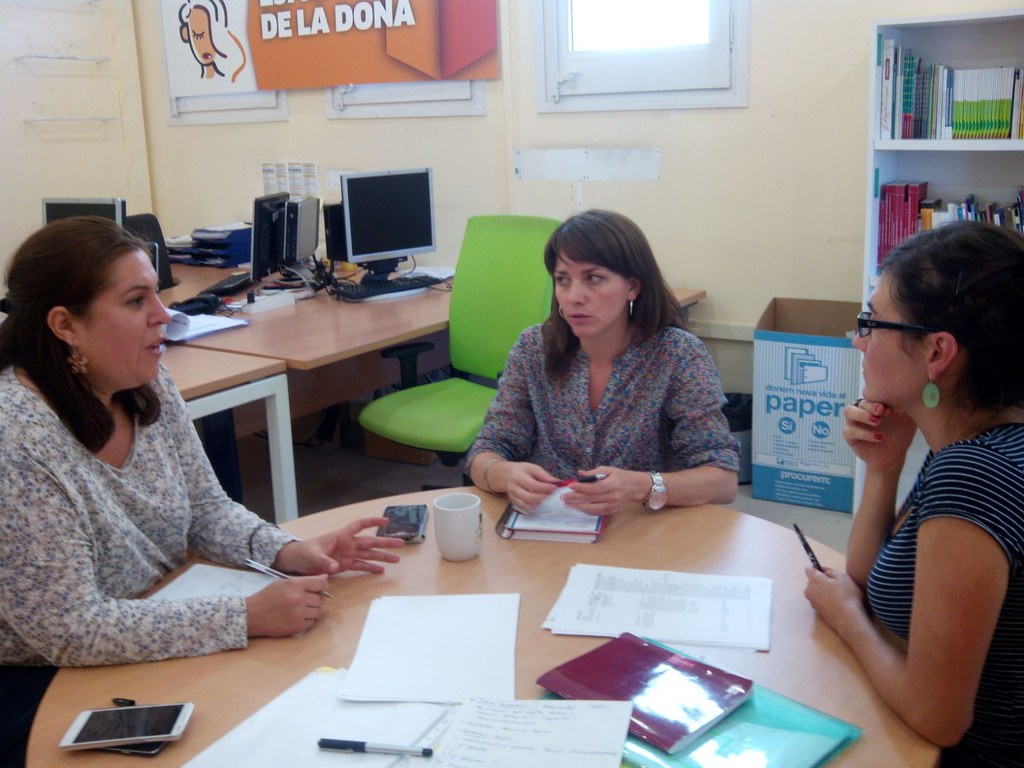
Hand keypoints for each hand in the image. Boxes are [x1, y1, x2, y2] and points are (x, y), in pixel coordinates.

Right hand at [245, 576, 328, 636]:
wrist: (252, 615)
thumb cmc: (268, 596)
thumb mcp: (284, 583)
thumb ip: (305, 580)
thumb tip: (325, 578)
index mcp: (295, 585)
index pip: (321, 584)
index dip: (322, 586)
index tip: (319, 588)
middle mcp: (298, 599)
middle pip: (320, 599)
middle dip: (315, 599)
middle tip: (304, 600)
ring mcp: (298, 614)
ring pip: (318, 611)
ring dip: (312, 610)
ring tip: (300, 609)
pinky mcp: (296, 627)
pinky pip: (311, 622)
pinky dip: (307, 620)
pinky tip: (297, 616)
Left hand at [272, 517, 403, 575]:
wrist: (294, 562)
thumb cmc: (302, 553)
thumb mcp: (312, 556)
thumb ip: (324, 562)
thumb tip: (335, 568)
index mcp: (340, 536)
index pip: (359, 525)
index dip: (373, 522)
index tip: (386, 521)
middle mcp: (347, 544)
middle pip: (370, 541)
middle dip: (385, 542)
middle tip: (401, 544)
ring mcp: (347, 555)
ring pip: (369, 554)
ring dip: (382, 557)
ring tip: (397, 559)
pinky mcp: (344, 565)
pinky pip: (361, 565)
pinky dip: (371, 568)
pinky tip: (381, 571)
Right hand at [496, 462, 559, 511]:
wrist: (503, 474)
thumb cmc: (520, 470)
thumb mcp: (531, 467)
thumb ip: (544, 475)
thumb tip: (557, 482)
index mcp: (519, 476)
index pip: (534, 485)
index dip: (546, 488)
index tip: (555, 487)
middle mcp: (514, 488)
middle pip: (530, 498)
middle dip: (543, 497)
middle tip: (551, 495)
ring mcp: (512, 496)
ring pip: (527, 505)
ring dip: (539, 503)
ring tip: (545, 498)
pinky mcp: (513, 502)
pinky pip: (524, 508)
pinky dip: (533, 507)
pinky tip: (539, 502)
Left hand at [559, 467, 632, 515]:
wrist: (634, 487)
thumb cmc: (619, 476)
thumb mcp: (608, 469)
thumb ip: (593, 472)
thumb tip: (580, 473)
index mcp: (612, 484)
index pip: (594, 487)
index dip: (581, 487)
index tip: (570, 485)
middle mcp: (613, 496)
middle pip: (591, 498)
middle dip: (576, 498)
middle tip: (564, 497)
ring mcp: (612, 505)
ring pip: (593, 508)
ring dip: (579, 506)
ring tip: (568, 504)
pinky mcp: (611, 510)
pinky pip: (597, 512)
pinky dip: (586, 510)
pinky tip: (578, 507)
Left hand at [802, 565, 866, 635]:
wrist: (848, 619)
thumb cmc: (846, 595)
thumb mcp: (843, 577)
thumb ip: (831, 571)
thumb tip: (824, 571)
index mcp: (814, 580)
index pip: (809, 569)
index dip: (818, 569)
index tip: (827, 572)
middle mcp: (809, 590)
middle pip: (813, 581)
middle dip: (821, 581)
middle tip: (836, 585)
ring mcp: (812, 602)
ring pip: (816, 592)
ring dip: (824, 591)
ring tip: (838, 595)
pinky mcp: (817, 611)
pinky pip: (820, 601)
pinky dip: (826, 600)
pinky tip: (837, 604)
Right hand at [843, 398, 915, 471]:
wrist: (894, 456)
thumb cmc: (900, 435)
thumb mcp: (907, 419)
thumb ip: (904, 408)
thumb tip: (901, 398)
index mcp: (874, 403)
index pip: (872, 394)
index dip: (879, 398)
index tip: (891, 407)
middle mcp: (862, 410)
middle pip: (860, 401)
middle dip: (870, 405)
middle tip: (881, 411)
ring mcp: (854, 422)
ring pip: (849, 411)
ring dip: (862, 415)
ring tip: (877, 422)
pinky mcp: (850, 436)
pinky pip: (850, 431)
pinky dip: (864, 433)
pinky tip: (878, 437)